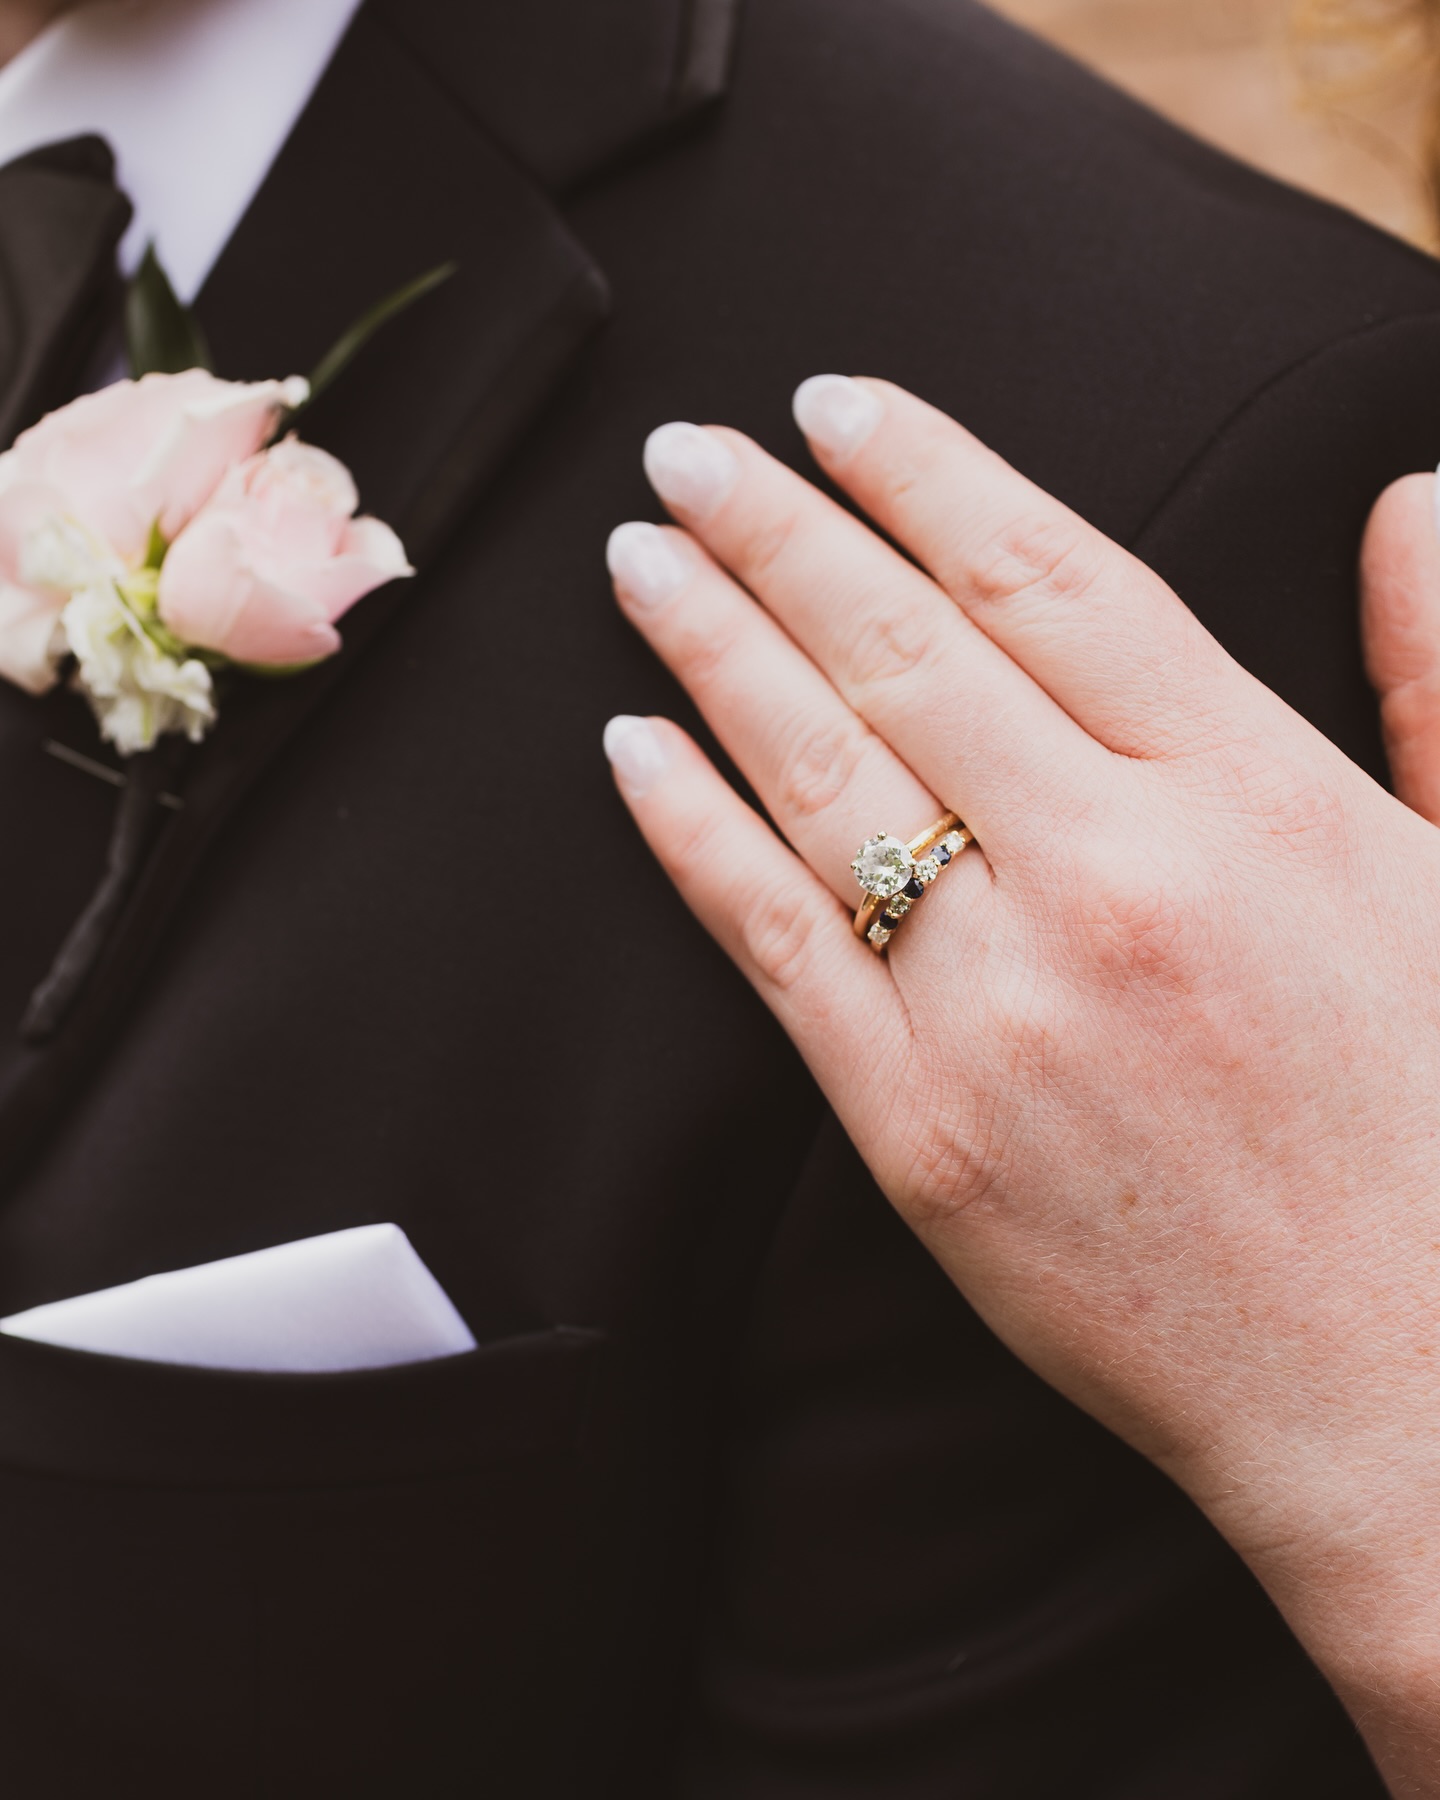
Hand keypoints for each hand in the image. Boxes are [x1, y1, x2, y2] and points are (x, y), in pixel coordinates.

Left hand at [602, 377, 1439, 1795]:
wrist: (1411, 1393)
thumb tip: (1406, 496)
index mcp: (1256, 798)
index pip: (1051, 573)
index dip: (926, 471)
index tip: (836, 403)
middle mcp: (1115, 876)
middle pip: (904, 648)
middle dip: (777, 529)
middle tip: (685, 451)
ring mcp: (1002, 1007)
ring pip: (819, 772)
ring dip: (711, 646)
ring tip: (639, 561)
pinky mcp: (920, 1131)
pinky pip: (777, 945)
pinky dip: (693, 834)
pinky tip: (631, 749)